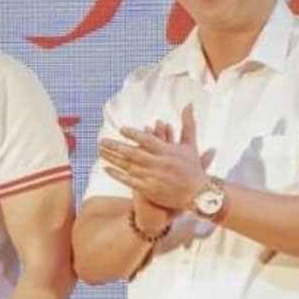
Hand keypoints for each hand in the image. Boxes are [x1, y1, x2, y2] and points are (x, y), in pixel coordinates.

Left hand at [96, 105, 213, 213]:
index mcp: (167, 151)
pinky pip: (129, 181)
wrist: (197, 194)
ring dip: (112, 159)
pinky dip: (117, 175)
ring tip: (100, 151)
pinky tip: (105, 168)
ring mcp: (152, 177)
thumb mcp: (191, 144)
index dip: (134, 134)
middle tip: (102, 140)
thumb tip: (189, 103)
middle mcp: (158, 164)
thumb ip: (187, 123)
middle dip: (116, 146)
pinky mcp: (148, 189)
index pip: (148, 140)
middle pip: (134, 153)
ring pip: (128, 167)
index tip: (121, 129)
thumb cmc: (193, 167)